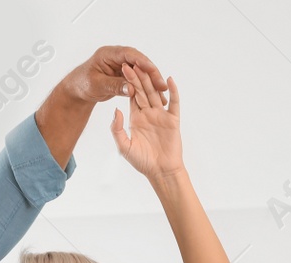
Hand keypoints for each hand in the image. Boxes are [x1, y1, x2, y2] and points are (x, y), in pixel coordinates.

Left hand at [65, 45, 165, 104]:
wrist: (78, 90)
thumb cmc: (82, 84)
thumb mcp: (97, 86)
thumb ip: (114, 86)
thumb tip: (131, 89)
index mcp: (108, 54)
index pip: (128, 54)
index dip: (142, 61)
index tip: (152, 69)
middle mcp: (117, 57)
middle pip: (139, 62)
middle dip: (152, 73)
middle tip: (162, 85)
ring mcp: (122, 66)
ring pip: (141, 71)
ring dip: (152, 81)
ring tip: (162, 93)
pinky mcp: (125, 75)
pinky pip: (138, 80)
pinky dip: (146, 88)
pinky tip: (155, 96)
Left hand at [110, 62, 182, 182]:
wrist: (160, 172)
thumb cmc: (142, 162)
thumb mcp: (124, 147)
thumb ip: (117, 129)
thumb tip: (116, 110)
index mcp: (136, 118)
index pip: (131, 96)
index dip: (127, 84)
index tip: (120, 70)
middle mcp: (149, 113)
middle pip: (142, 91)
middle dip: (136, 78)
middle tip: (130, 63)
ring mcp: (161, 115)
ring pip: (156, 93)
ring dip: (151, 80)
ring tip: (146, 66)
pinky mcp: (173, 120)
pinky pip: (174, 103)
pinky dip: (173, 91)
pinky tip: (169, 80)